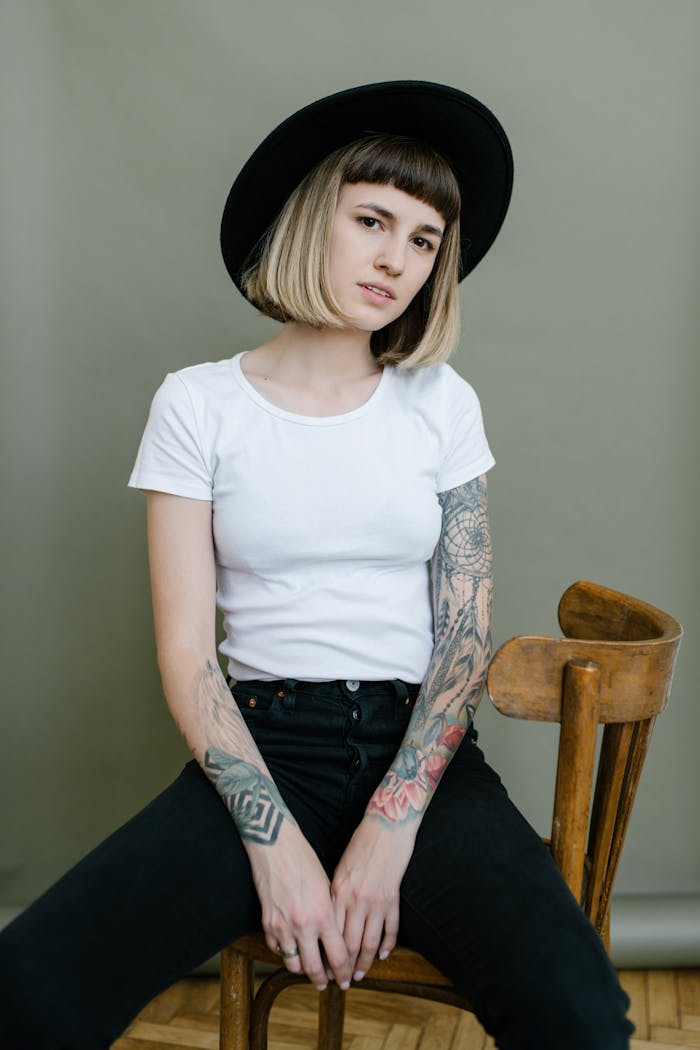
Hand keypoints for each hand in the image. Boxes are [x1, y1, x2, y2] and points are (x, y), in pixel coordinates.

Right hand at [246, 822, 351, 989]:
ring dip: (302, 969)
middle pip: (314, 969)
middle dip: (323, 980)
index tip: (345, 978)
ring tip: (309, 968)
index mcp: (323, 915)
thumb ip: (331, 915)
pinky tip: (291, 948)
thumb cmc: (305, 860)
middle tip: (327, 983)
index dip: (343, 971)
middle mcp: (303, 925)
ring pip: (293, 964)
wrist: (275, 846)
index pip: (338, 957)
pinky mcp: (266, 923)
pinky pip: (277, 949)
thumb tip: (335, 937)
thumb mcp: (327, 887)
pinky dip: (285, 953)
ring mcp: (282, 926)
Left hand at [331, 816, 415, 981]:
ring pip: (368, 942)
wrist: (386, 826)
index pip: (330, 932)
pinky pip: (390, 929)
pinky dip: (386, 945)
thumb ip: (335, 893)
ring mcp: (375, 901)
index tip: (324, 968)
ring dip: (364, 962)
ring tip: (360, 975)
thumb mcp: (340, 867)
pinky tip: (381, 956)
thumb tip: (329, 917)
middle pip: (348, 943)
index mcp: (338, 891)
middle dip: (344, 966)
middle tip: (342, 981)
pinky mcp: (393, 898)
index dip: (327, 954)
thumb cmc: (361, 843)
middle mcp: (355, 899)